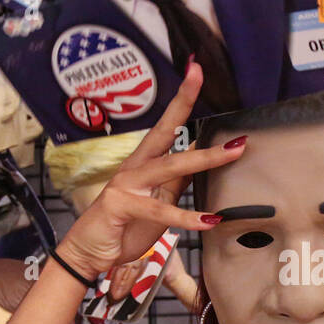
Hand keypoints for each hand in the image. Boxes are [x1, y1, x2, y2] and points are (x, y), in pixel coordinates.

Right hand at [54, 65, 244, 280]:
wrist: (89, 254)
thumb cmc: (123, 227)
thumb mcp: (157, 203)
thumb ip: (175, 184)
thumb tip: (200, 162)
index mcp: (144, 164)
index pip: (167, 127)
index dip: (182, 100)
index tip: (195, 69)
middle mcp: (134, 168)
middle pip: (164, 131)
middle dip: (184, 102)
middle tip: (199, 75)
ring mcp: (125, 185)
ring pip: (169, 167)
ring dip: (204, 159)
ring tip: (234, 152)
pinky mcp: (121, 206)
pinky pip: (159, 211)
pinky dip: (186, 217)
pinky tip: (209, 220)